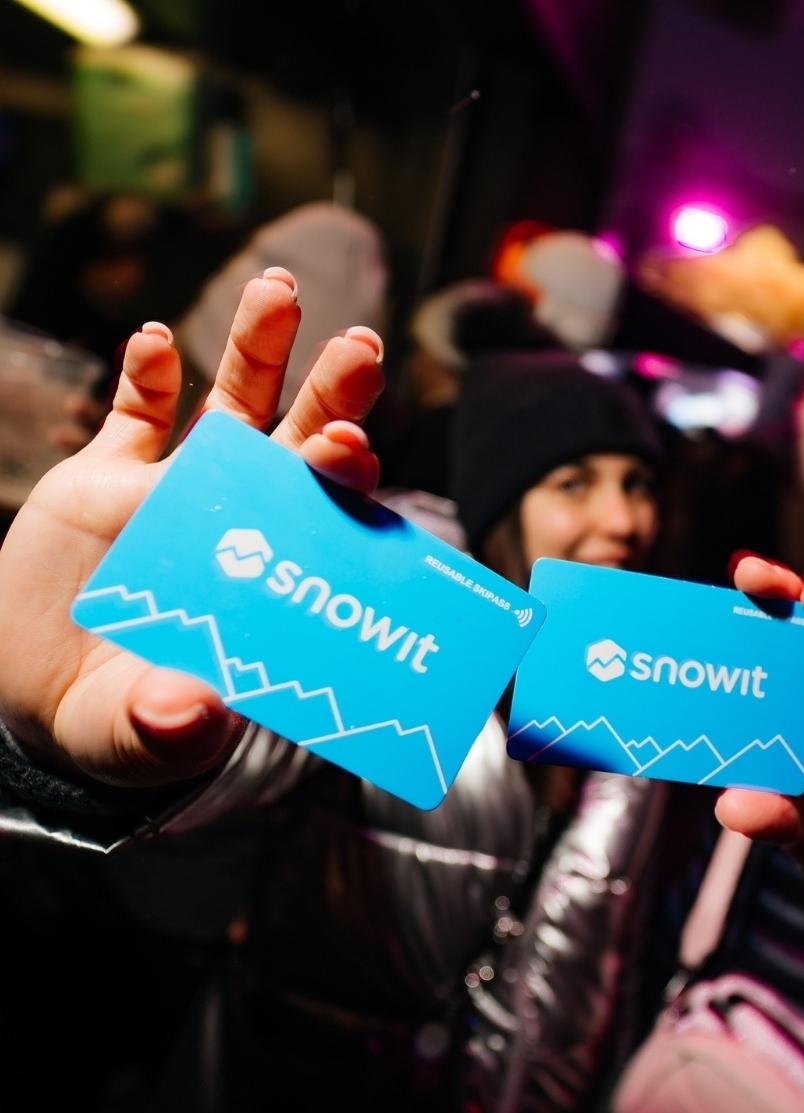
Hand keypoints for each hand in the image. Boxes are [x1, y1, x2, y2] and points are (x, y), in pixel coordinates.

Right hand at [0, 268, 383, 788]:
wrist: (47, 693)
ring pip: (231, 408)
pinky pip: (134, 415)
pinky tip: (155, 342)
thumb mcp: (140, 735)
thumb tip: (197, 715)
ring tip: (276, 293)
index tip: (353, 447)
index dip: (342, 482)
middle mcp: (240, 526)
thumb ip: (170, 730)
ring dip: (256, 350)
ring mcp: (178, 493)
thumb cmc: (124, 721)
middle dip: (330, 395)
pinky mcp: (109, 479)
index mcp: (268, 579)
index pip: (326, 521)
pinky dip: (146, 377)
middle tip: (361, 348)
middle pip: (298, 446)